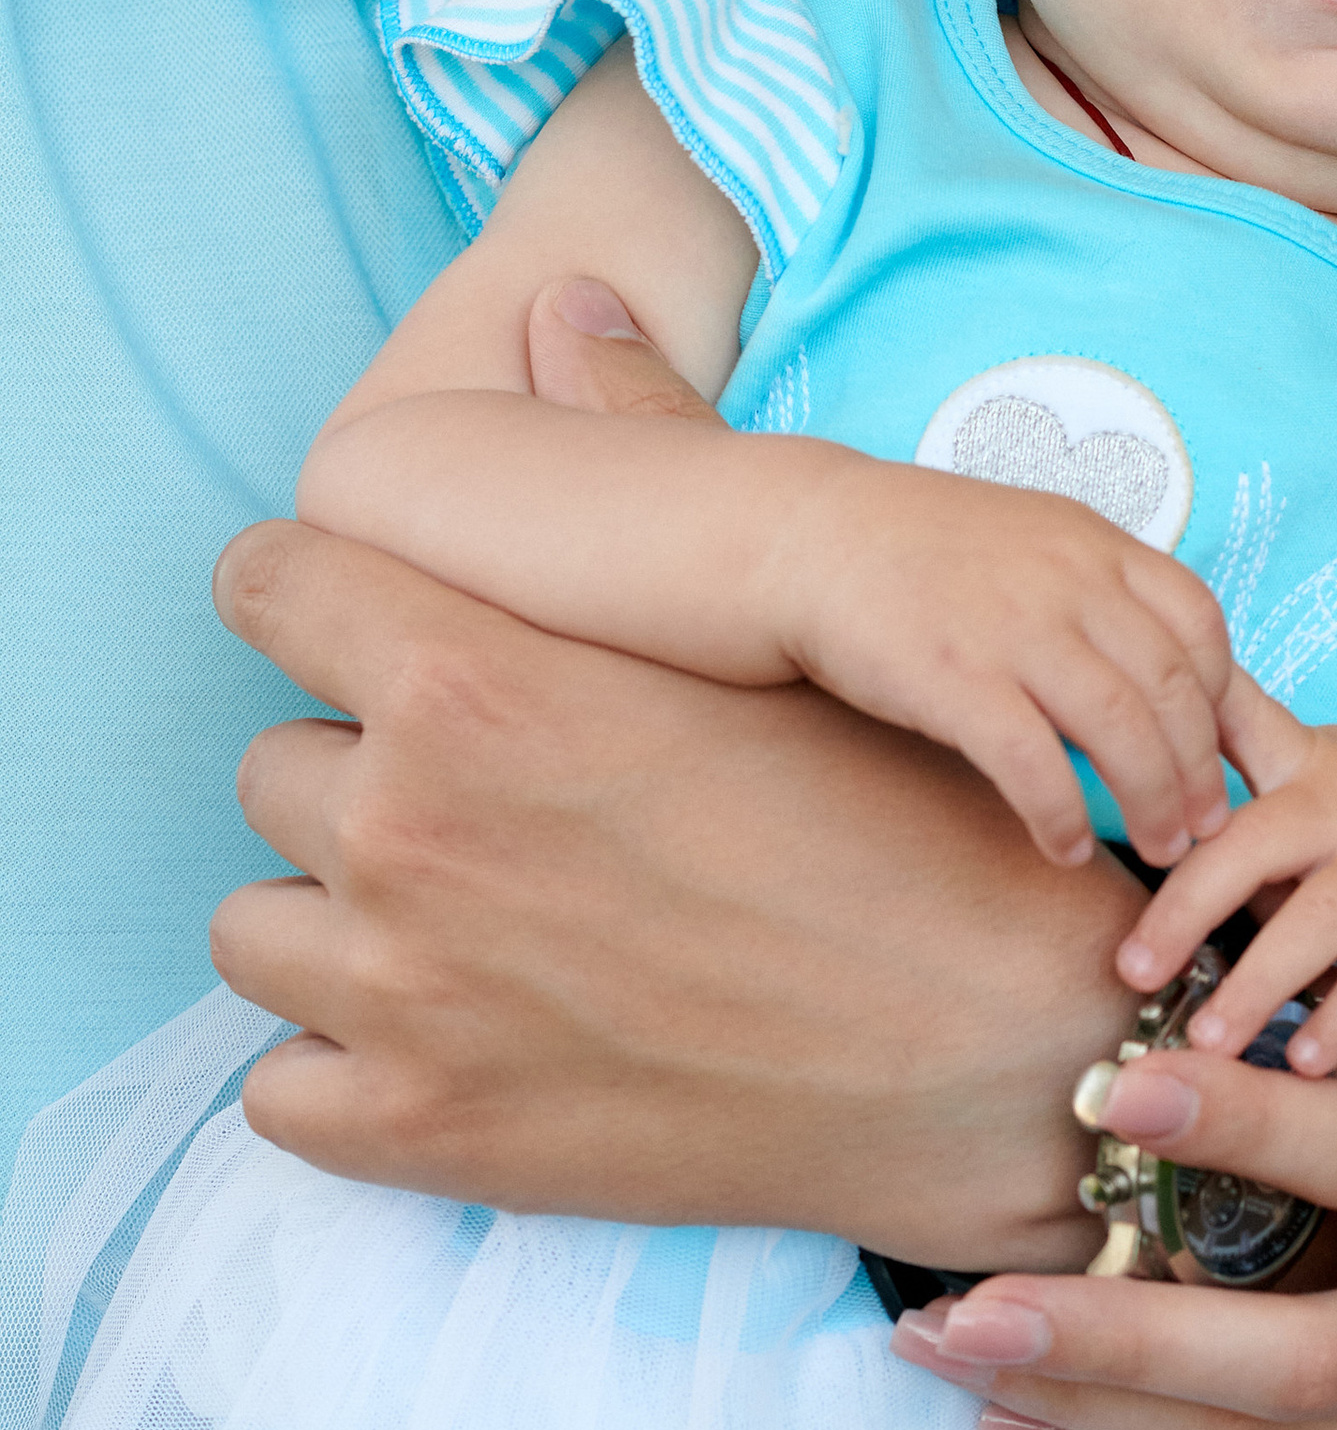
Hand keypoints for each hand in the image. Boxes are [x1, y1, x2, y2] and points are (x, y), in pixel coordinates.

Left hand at [214, 303, 1141, 1261]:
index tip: (355, 635)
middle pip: (272, 769)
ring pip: (254, 929)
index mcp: (476, 681)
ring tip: (478, 936)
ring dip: (339, 928)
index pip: (270, 584)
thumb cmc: (896, 827)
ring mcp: (399, 996)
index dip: (312, 601)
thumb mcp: (760, 629)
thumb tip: (562, 294)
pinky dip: (347, 1073)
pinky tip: (464, 1050)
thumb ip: (631, 460)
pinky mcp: (414, 1136)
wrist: (989, 1053)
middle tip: (495, 819)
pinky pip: (277, 1091)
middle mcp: (406, 831)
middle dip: (361, 785)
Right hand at [785, 462, 1234, 874]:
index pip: (1199, 623)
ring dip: (1152, 801)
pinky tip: (1067, 847)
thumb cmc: (921, 551)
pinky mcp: (954, 678)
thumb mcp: (1032, 539)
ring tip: (1162, 848)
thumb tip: (1160, 671)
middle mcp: (1067, 580)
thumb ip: (1098, 590)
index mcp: (1094, 543)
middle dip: (1202, 768)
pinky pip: (1033, 763)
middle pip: (1172, 687)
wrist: (808, 538)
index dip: (1224, 699)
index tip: (1229, 754)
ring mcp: (1012, 628)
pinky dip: (1061, 815)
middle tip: (1209, 826)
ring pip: (1120, 729)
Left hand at [1121, 686, 1336, 1071]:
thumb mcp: (1321, 772)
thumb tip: (1117, 833)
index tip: (1093, 806)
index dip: (1159, 760)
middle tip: (1131, 974)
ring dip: (1257, 985)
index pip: (1222, 734)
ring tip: (1207, 1043)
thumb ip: (1233, 794)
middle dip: (1185, 908)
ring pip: (1318, 919)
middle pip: (1251, 844)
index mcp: (1302, 763)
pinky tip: (1309, 1064)